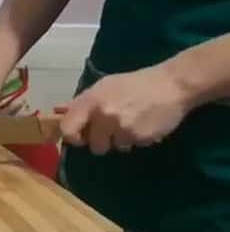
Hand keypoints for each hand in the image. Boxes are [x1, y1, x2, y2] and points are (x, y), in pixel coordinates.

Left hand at [57, 65, 191, 154]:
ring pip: (114, 147)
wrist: (172, 84)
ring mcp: (122, 128)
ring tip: (132, 122)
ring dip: (121, 140)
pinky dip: (137, 139)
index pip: (68, 129)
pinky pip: (132, 146)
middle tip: (113, 128)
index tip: (80, 137)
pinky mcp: (140, 137)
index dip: (72, 137)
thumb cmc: (135, 83)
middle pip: (93, 145)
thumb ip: (83, 102)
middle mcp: (103, 115)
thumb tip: (60, 112)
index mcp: (91, 101)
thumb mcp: (104, 86)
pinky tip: (144, 124)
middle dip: (102, 141)